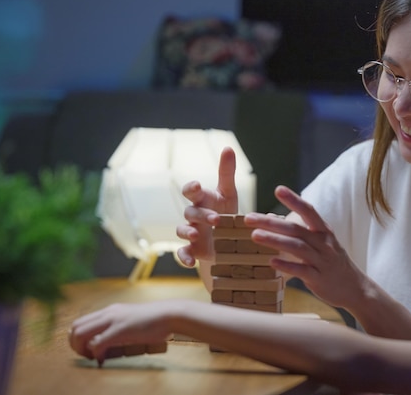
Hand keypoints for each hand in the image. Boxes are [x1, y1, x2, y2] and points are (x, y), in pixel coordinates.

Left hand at [69, 301, 176, 364]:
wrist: (169, 314)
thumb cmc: (155, 321)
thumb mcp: (132, 320)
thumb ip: (119, 328)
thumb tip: (110, 343)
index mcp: (110, 311)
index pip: (81, 321)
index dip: (77, 338)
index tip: (86, 350)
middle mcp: (108, 313)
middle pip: (75, 327)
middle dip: (74, 345)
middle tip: (85, 355)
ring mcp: (113, 320)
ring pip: (80, 333)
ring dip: (81, 349)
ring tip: (91, 357)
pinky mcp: (120, 330)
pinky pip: (97, 343)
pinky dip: (95, 354)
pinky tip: (102, 359)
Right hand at [175, 147, 238, 266]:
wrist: (227, 243)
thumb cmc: (227, 214)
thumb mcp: (229, 195)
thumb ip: (227, 173)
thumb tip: (228, 147)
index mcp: (202, 200)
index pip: (191, 191)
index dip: (192, 188)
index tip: (197, 187)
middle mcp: (193, 216)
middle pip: (190, 211)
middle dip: (200, 214)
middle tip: (216, 219)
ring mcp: (191, 234)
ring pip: (181, 230)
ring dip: (186, 231)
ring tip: (195, 235)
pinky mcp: (192, 251)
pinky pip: (182, 254)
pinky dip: (183, 257)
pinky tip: (190, 262)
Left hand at [244, 186, 366, 308]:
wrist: (354, 288)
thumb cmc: (331, 262)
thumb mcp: (319, 242)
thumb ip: (298, 230)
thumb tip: (270, 218)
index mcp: (323, 231)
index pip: (308, 211)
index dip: (294, 200)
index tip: (278, 189)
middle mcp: (323, 243)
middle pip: (296, 229)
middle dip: (271, 222)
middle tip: (248, 218)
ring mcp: (322, 261)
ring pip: (297, 248)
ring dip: (275, 241)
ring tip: (255, 235)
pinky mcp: (319, 279)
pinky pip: (302, 271)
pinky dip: (287, 266)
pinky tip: (271, 262)